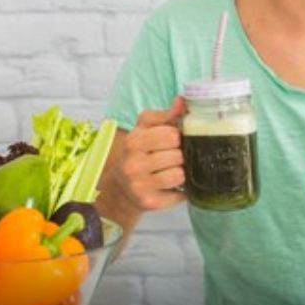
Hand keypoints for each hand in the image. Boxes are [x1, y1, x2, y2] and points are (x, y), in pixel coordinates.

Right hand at [108, 97, 186, 212]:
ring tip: (171, 171)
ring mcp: (140, 185)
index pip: (171, 135)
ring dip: (181, 173)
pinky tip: (170, 187)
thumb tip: (182, 101)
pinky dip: (181, 191)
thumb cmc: (139, 153)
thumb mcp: (146, 129)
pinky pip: (180, 194)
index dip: (177, 136)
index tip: (172, 141)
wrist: (122, 187)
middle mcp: (133, 164)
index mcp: (134, 141)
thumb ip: (165, 115)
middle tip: (172, 158)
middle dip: (180, 155)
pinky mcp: (150, 203)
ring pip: (180, 175)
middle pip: (178, 155)